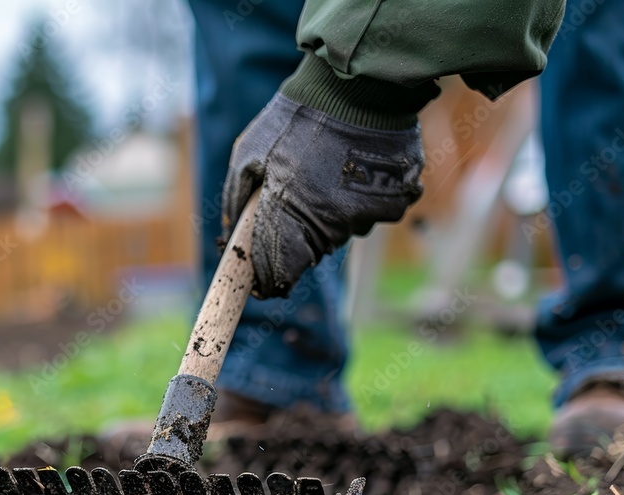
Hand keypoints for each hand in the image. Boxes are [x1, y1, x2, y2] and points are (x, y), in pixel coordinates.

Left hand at [222, 93, 424, 297]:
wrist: (359, 87)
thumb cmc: (295, 119)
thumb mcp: (248, 152)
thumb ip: (235, 197)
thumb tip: (228, 233)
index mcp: (290, 216)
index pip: (279, 273)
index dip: (269, 278)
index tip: (262, 279)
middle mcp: (330, 224)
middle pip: (311, 253)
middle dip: (299, 236)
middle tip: (297, 195)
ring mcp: (365, 216)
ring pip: (342, 231)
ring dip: (332, 213)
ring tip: (328, 170)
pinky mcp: (394, 203)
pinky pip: (371, 212)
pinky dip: (362, 197)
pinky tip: (356, 166)